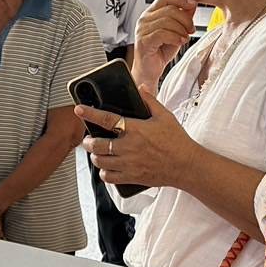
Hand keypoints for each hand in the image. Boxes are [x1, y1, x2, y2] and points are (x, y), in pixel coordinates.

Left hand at [76, 85, 194, 189]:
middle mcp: (128, 147)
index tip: (79, 109)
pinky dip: (104, 173)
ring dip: (94, 157)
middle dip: (88, 142)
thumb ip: (150, 102)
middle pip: (96, 144)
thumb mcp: (165, 116)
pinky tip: (107, 168)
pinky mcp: (131, 177)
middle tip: (88, 139)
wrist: (186, 166)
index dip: (90, 113)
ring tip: (96, 153)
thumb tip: (141, 88)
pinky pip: (109, 177)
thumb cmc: (177, 141)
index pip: (106, 119)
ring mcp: (128, 164)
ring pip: (100, 162)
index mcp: (135, 129)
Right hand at [133, 0, 198, 82]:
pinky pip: (162, 33)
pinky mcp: (144, 41)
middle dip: (185, 19)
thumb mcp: (175, 31)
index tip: (192, 5)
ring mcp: (142, 30)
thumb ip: (182, 17)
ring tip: (185, 38)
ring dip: (181, 30)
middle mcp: (145, 19)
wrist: (150, 70)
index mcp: (151, 14)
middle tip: (191, 29)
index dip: (181, 0)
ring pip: (167, 21)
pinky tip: (179, 42)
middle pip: (169, 9)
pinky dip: (175, 37)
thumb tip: (192, 5)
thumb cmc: (160, 51)